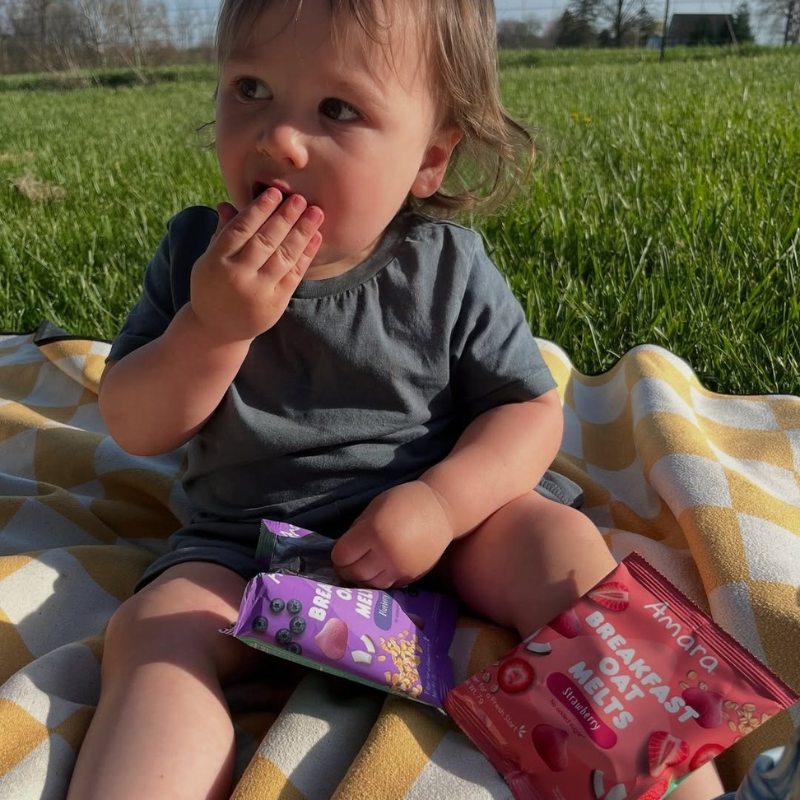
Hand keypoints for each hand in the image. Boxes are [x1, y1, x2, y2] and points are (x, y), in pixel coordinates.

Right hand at [189, 189, 322, 343]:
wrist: (218, 329)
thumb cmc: (213, 286)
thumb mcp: (209, 261)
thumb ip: (222, 234)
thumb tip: (226, 204)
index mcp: (216, 261)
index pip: (241, 230)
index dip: (259, 210)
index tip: (274, 192)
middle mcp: (238, 276)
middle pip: (265, 241)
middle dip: (285, 217)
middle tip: (300, 198)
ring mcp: (258, 292)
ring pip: (283, 256)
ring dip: (302, 232)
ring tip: (315, 212)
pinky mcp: (275, 304)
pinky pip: (294, 275)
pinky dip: (306, 254)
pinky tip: (315, 237)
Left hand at [331, 481, 455, 588]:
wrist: (442, 510)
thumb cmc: (405, 502)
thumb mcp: (374, 507)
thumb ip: (357, 529)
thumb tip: (343, 550)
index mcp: (374, 532)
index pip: (342, 556)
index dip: (338, 554)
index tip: (342, 549)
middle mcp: (386, 553)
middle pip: (354, 573)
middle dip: (346, 569)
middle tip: (348, 562)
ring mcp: (400, 568)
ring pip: (370, 584)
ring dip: (363, 577)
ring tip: (364, 565)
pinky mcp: (412, 576)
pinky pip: (388, 585)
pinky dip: (380, 579)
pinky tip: (381, 568)